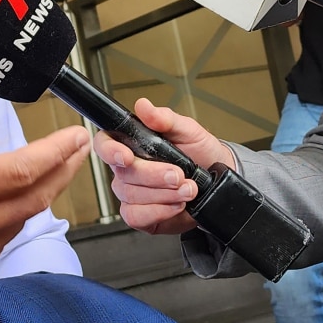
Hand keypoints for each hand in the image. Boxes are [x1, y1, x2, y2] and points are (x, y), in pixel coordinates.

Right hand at [0, 66, 89, 311]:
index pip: (22, 169)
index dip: (56, 151)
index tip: (76, 135)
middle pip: (35, 197)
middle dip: (64, 170)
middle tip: (80, 148)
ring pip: (22, 221)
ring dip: (44, 194)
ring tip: (54, 171)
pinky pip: (3, 243)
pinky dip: (18, 219)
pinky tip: (17, 205)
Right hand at [93, 99, 232, 234]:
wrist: (217, 181)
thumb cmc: (200, 152)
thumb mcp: (188, 130)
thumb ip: (166, 118)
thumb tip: (144, 106)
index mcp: (131, 144)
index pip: (105, 143)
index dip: (110, 150)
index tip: (127, 156)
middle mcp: (127, 169)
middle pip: (124, 174)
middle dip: (154, 175)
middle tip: (179, 175)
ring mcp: (132, 193)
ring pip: (131, 196)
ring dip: (163, 194)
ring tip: (187, 189)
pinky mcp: (140, 215)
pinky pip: (136, 216)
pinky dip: (159, 211)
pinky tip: (176, 204)